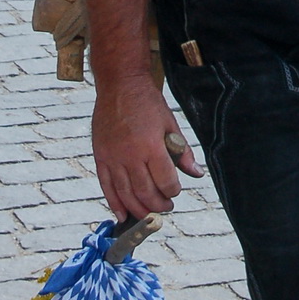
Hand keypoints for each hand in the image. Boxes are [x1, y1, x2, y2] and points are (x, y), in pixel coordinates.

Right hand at [91, 75, 203, 220]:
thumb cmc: (147, 102)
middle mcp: (130, 155)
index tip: (175, 191)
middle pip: (145, 192)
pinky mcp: (100, 157)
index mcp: (151, 145)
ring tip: (149, 212)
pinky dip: (115, 204)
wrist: (119, 85)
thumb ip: (183, 152)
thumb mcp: (170, 123)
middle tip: (166, 206)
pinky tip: (123, 214)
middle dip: (158, 204)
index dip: (173, 191)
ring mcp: (113, 157)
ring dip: (139, 209)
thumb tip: (197, 174)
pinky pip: (106, 187)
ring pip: (126, 194)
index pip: (165, 181)